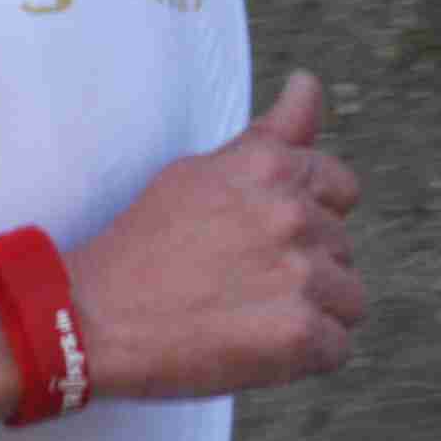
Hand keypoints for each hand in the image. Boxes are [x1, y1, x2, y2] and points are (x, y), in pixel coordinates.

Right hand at [68, 72, 364, 399]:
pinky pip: (337, 349)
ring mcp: (299, 273)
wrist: (90, 317)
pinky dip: (304, 357)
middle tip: (242, 283)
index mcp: (270, 166)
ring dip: (312, 313)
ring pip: (349, 299)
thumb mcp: (200, 171)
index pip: (342, 188)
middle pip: (343, 248)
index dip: (312, 217)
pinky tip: (257, 349)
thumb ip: (270, 135)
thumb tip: (309, 82)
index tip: (271, 239)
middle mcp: (292, 212)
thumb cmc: (143, 245)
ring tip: (250, 318)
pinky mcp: (298, 332)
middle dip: (306, 267)